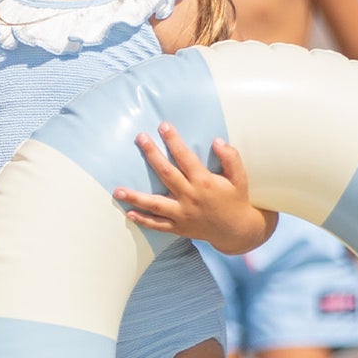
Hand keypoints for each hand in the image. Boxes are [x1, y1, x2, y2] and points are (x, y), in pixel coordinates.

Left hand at [114, 124, 273, 255]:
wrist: (238, 231)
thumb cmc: (237, 200)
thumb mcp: (240, 178)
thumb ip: (231, 158)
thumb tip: (217, 140)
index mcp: (205, 182)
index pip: (185, 157)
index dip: (174, 141)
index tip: (163, 126)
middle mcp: (190, 197)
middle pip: (166, 173)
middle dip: (152, 154)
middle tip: (140, 138)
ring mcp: (182, 214)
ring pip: (155, 204)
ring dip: (136, 197)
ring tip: (117, 190)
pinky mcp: (179, 227)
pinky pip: (158, 225)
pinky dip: (143, 220)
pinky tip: (128, 214)